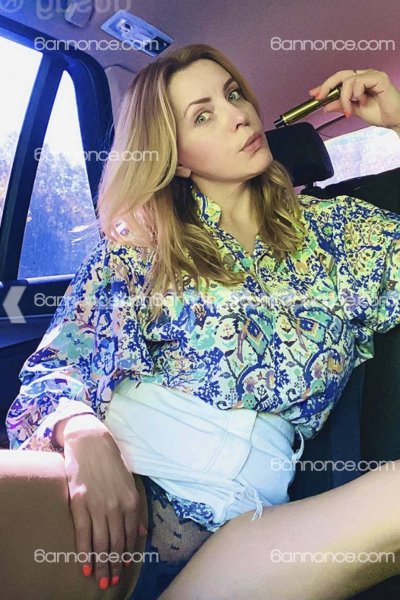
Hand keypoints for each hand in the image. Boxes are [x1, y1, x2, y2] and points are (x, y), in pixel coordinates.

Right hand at [62, 417, 147, 590]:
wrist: (90, 443)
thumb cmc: (111, 463)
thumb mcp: (129, 484)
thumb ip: (135, 510)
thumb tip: (142, 532)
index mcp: (131, 501)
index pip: (130, 537)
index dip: (127, 556)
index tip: (124, 571)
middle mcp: (116, 506)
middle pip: (116, 544)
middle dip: (114, 566)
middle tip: (111, 582)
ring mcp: (97, 505)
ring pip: (100, 543)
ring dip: (101, 565)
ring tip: (101, 580)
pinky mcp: (79, 503)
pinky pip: (83, 534)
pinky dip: (85, 553)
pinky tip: (86, 567)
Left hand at [309, 69, 399, 131]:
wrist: (395, 120)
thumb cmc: (380, 113)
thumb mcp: (354, 111)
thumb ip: (342, 106)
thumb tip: (326, 106)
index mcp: (359, 82)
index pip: (338, 80)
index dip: (325, 85)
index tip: (314, 94)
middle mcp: (365, 75)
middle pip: (340, 75)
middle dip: (327, 86)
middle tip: (319, 98)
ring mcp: (372, 75)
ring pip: (348, 80)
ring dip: (344, 97)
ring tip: (349, 110)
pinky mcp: (379, 77)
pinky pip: (359, 81)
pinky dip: (356, 93)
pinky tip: (363, 101)